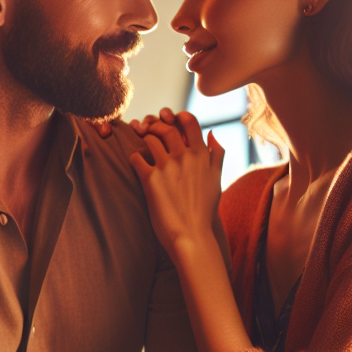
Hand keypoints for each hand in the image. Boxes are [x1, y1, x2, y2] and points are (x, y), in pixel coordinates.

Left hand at [127, 110, 224, 259]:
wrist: (192, 234)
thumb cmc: (204, 210)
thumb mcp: (217, 180)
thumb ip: (216, 155)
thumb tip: (213, 134)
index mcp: (202, 155)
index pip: (190, 122)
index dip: (178, 116)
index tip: (170, 119)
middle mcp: (185, 157)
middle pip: (166, 127)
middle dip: (155, 125)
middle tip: (148, 128)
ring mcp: (167, 166)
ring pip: (150, 139)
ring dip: (143, 138)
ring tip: (141, 143)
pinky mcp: (151, 178)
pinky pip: (136, 158)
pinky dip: (134, 158)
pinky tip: (136, 164)